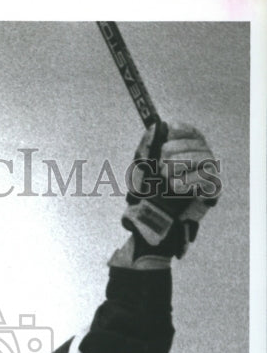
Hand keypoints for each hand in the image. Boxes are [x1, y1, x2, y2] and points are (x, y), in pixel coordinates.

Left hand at [123, 122, 219, 259]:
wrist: (150, 226)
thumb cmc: (146, 198)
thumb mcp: (140, 170)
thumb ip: (146, 148)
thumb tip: (156, 126)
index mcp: (185, 152)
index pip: (191, 132)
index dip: (180, 131)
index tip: (165, 138)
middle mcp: (200, 161)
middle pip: (198, 143)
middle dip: (176, 152)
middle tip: (161, 167)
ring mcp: (208, 176)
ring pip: (205, 158)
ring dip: (182, 165)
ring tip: (166, 178)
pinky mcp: (212, 192)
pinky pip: (208, 178)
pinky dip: (189, 181)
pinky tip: (175, 187)